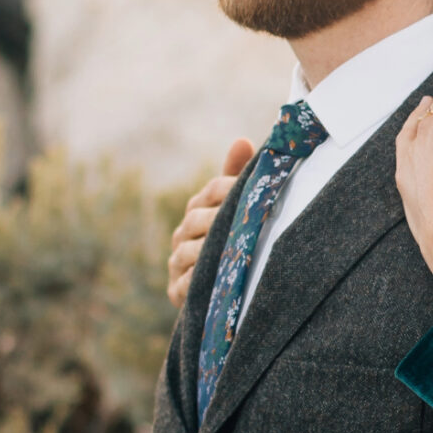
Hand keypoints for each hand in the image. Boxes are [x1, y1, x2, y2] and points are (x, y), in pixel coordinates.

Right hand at [167, 137, 254, 306]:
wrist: (230, 293)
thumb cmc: (237, 243)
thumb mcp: (240, 210)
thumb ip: (239, 177)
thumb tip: (242, 140)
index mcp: (198, 208)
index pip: (212, 191)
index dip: (233, 187)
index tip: (254, 191)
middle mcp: (183, 233)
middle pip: (198, 219)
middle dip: (222, 220)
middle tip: (247, 222)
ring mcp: (178, 262)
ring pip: (188, 252)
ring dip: (209, 252)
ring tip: (232, 252)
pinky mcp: (177, 291)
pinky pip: (184, 286)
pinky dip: (198, 284)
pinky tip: (217, 283)